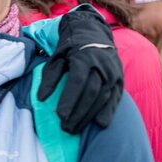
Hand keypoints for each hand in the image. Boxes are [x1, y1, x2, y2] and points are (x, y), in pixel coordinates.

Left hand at [38, 5, 123, 133]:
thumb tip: (41, 99)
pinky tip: (100, 124)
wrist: (94, 33)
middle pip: (91, 93)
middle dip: (78, 113)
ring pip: (103, 98)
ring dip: (89, 116)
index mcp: (84, 58)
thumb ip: (49, 78)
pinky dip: (108, 112)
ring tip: (75, 129)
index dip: (69, 100)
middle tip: (65, 128)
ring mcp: (114, 73)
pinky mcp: (121, 80)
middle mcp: (102, 66)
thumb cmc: (70, 48)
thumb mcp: (56, 58)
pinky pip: (115, 98)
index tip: (60, 115)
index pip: (77, 82)